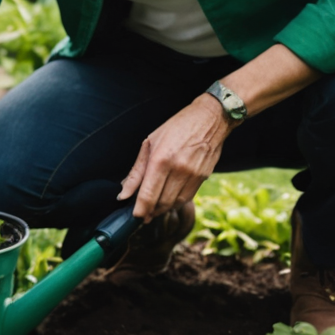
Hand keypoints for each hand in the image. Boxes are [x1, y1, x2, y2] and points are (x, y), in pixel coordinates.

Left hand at [118, 95, 231, 220]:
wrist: (210, 119)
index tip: (135, 216)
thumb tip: (124, 194)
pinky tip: (168, 199)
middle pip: (161, 203)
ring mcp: (193, 175)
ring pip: (174, 204)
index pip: (148, 195)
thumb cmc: (176, 127)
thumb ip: (136, 172)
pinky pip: (186, 198)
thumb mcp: (150, 143)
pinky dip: (175, 203)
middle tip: (142, 213)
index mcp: (162, 159)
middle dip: (150, 212)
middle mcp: (179, 169)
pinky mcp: (203, 178)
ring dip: (162, 209)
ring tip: (154, 207)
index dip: (140, 210)